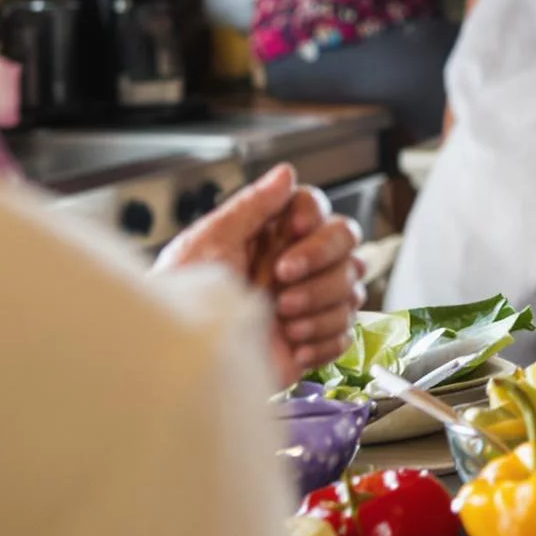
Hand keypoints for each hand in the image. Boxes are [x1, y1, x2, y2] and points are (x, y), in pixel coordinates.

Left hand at [156, 163, 362, 386]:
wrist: (182, 362)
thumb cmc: (182, 301)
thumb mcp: (209, 242)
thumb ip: (251, 205)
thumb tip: (285, 173)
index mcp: (270, 236)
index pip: (315, 207)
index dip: (313, 215)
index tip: (295, 229)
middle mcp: (296, 264)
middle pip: (346, 240)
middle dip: (320, 261)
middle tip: (282, 279)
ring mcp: (309, 301)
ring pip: (352, 286)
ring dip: (319, 305)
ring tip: (283, 321)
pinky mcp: (314, 338)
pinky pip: (347, 331)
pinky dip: (322, 340)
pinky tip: (291, 346)